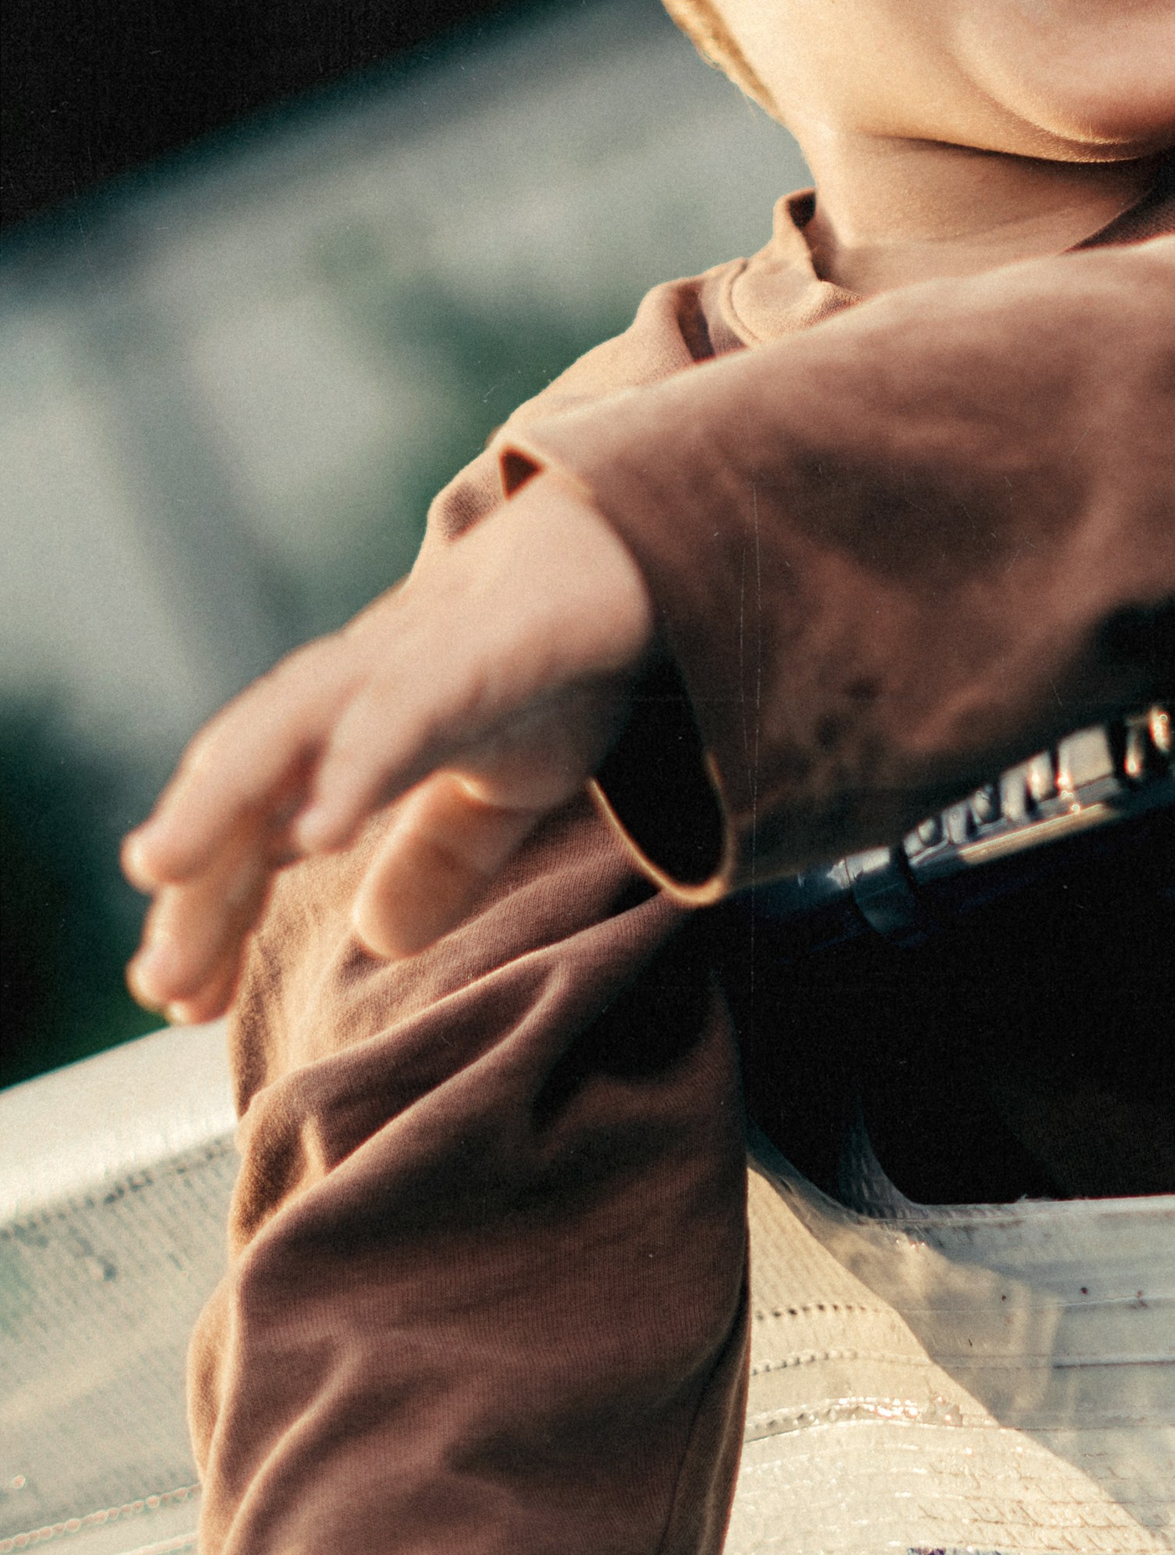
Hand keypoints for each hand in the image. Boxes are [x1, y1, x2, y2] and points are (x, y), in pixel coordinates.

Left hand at [122, 471, 659, 1023]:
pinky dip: (354, 761)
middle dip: (195, 871)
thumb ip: (440, 858)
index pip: (258, 827)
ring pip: (290, 722)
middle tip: (160, 983)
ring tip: (165, 871)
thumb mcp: (505, 787)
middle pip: (246, 779)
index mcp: (352, 732)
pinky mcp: (481, 641)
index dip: (215, 912)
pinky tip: (320, 831)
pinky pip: (404, 703)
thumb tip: (378, 937)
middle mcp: (358, 688)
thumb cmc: (558, 664)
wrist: (635, 548)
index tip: (185, 1005)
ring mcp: (411, 656)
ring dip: (219, 794)